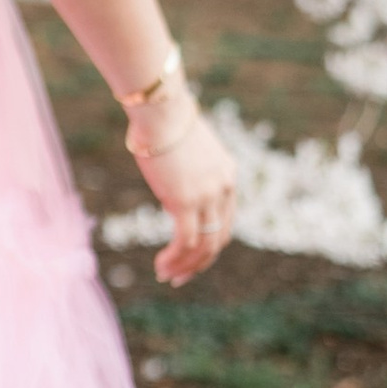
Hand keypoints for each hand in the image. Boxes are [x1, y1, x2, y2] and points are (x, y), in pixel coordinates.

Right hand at [132, 92, 235, 287]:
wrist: (159, 110)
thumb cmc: (163, 123)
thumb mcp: (183, 151)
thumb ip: (186, 174)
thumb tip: (171, 186)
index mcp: (227, 175)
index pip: (225, 220)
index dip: (209, 243)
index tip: (190, 255)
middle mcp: (223, 188)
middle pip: (219, 238)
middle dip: (199, 262)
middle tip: (180, 277)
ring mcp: (207, 196)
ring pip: (203, 245)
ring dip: (185, 265)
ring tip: (166, 275)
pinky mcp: (186, 201)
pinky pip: (185, 241)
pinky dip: (175, 258)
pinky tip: (161, 265)